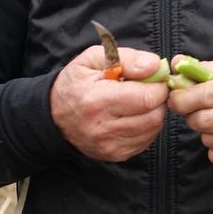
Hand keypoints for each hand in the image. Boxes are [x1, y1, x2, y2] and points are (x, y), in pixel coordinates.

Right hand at [50, 46, 168, 161]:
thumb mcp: (93, 58)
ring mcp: (110, 146)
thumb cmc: (76, 83)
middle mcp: (103, 128)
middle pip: (153, 115)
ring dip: (153, 112)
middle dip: (158, 99)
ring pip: (153, 129)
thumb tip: (154, 65)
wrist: (54, 115)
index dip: (157, 85)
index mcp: (97, 100)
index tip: (153, 77)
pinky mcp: (115, 155)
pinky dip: (146, 126)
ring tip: (139, 100)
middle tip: (148, 88)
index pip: (146, 98)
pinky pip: (146, 140)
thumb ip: (127, 58)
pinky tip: (133, 115)